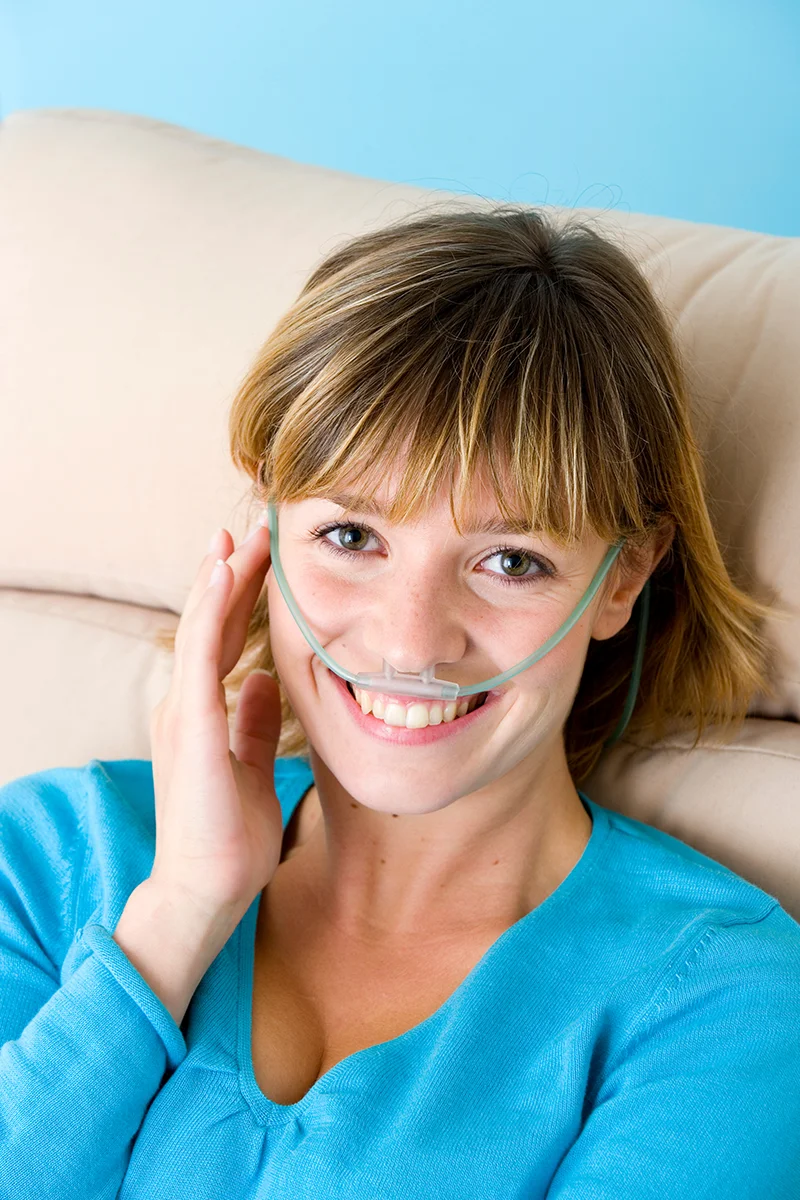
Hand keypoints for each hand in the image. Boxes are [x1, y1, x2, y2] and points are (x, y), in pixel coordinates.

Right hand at [147, 516, 283, 921]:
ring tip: (236, 536)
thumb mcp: (250, 766)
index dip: (237, 598)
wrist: (206, 891)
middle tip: (252, 530)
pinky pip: (201, 655)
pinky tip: (222, 574)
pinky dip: (210, 610)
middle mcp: (185, 705)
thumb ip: (253, 724)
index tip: (258, 559)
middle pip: (206, 623)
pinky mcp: (192, 725)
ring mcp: (183, 712)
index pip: (220, 640)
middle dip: (230, 575)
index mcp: (200, 714)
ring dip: (218, 578)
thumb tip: (266, 683)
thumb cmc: (228, 838)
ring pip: (199, 627)